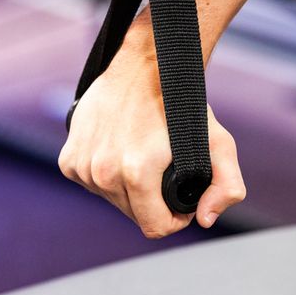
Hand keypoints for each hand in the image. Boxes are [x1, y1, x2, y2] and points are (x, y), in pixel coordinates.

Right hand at [59, 44, 245, 238]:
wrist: (143, 67)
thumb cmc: (181, 104)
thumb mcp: (219, 142)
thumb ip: (227, 187)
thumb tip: (204, 220)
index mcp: (136, 172)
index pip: (155, 227)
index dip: (175, 219)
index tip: (180, 199)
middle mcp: (103, 172)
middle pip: (133, 215)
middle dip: (151, 202)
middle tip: (163, 171)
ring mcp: (82, 166)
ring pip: (111, 200)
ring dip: (127, 188)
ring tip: (141, 158)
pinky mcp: (69, 160)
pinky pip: (91, 185)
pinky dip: (106, 176)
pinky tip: (120, 153)